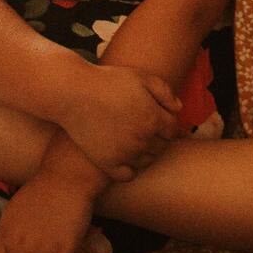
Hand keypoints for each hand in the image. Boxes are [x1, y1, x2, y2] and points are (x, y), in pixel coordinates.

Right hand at [59, 66, 181, 181]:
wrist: (74, 93)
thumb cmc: (108, 81)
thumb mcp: (141, 77)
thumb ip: (164, 92)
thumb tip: (178, 109)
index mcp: (154, 119)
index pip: (174, 131)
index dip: (169, 124)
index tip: (161, 120)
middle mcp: (143, 139)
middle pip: (162, 147)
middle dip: (159, 138)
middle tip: (147, 128)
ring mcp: (125, 154)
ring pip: (147, 161)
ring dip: (147, 153)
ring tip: (136, 141)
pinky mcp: (107, 163)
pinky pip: (128, 175)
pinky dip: (130, 168)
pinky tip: (125, 156)